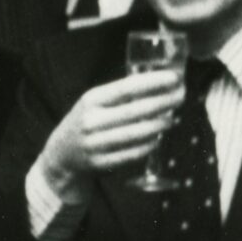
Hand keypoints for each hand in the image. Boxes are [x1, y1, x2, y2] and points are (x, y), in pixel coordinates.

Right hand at [37, 70, 182, 193]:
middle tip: (180, 96)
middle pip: (136, 111)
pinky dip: (150, 144)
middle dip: (164, 102)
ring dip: (160, 125)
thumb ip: (119, 95)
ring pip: (138, 133)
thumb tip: (158, 84)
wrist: (61, 154)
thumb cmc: (85, 121)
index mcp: (91, 100)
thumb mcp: (94, 103)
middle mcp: (91, 121)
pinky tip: (157, 137)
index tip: (174, 78)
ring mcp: (95, 143)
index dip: (153, 82)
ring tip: (172, 118)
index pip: (127, 88)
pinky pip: (134, 153)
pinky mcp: (101, 162)